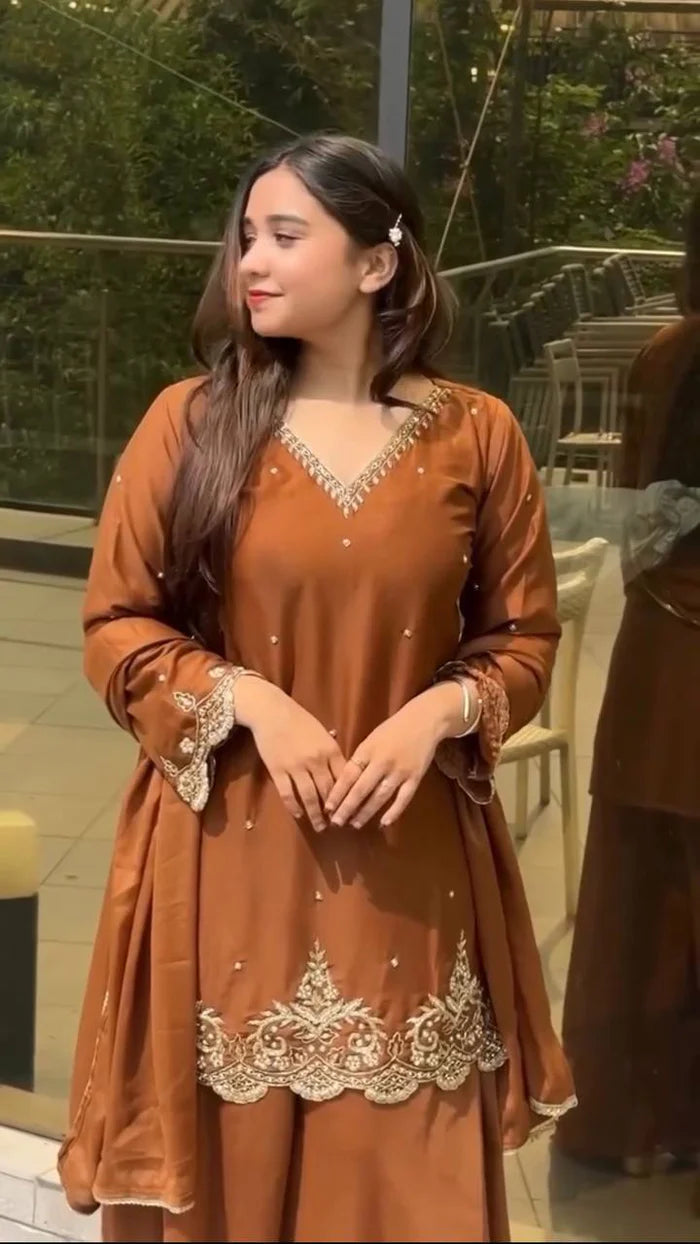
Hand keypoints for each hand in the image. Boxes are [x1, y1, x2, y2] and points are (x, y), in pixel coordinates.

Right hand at [235, 678, 344, 831]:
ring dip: (315, 815)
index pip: (343, 778)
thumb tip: (342, 768)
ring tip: (320, 826)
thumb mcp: (322, 732)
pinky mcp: (278, 770)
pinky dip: (294, 806)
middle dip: (333, 810)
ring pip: (309, 796)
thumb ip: (332, 750)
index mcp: (330, 749)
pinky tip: (299, 814)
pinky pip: (288, 793)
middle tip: (337, 824)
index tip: (350, 809)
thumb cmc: (299, 719)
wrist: (272, 711)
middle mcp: (316, 760)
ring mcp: (296, 767)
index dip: (347, 796)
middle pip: (328, 791)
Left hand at [324, 683, 463, 829]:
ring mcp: (400, 771)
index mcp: (367, 750)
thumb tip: (344, 784)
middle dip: (347, 808)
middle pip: (361, 789)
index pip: (348, 776)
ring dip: (366, 812)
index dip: (337, 793)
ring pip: (380, 796)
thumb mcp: (370, 739)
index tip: (327, 808)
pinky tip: (383, 823)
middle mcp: (382, 762)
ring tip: (355, 824)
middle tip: (336, 823)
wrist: (424, 720)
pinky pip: (403, 799)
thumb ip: (359, 759)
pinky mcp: (415, 777)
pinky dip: (393, 812)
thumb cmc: (393, 729)